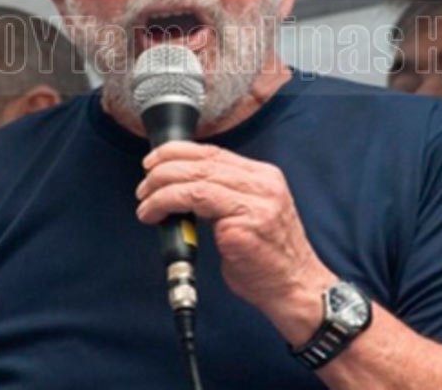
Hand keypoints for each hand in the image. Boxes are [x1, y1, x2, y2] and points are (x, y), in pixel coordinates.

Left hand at [137, 140, 333, 338]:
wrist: (296, 289)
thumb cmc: (270, 258)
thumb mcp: (253, 214)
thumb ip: (227, 195)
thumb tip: (184, 188)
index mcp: (265, 177)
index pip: (214, 152)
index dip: (179, 152)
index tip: (156, 159)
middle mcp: (263, 185)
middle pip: (202, 162)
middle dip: (164, 169)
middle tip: (144, 183)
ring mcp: (255, 204)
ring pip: (196, 180)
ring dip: (161, 190)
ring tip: (145, 203)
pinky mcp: (243, 226)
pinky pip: (196, 203)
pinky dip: (168, 204)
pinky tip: (156, 216)